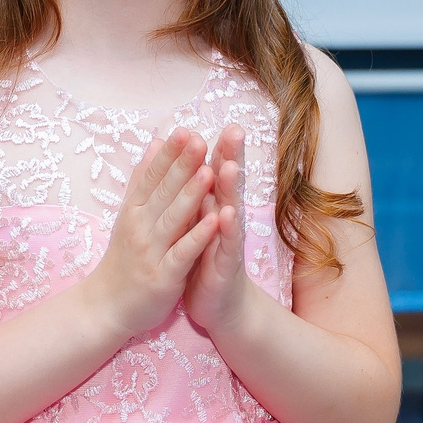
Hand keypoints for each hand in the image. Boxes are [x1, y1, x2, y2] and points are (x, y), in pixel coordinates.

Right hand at [83, 128, 217, 341]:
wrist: (107, 306)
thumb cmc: (123, 259)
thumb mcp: (129, 215)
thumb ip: (144, 179)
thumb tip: (155, 143)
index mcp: (134, 211)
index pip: (152, 177)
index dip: (169, 155)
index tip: (185, 130)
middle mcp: (140, 227)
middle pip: (163, 193)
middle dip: (182, 166)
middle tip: (199, 140)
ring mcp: (151, 252)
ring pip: (173, 219)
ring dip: (191, 195)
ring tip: (209, 171)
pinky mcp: (163, 276)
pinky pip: (182, 253)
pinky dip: (197, 237)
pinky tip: (213, 221)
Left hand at [183, 124, 257, 340]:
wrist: (217, 304)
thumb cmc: (204, 259)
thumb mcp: (196, 222)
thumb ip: (194, 193)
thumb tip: (188, 160)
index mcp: (212, 206)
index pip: (214, 169)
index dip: (215, 146)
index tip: (218, 118)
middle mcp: (224, 218)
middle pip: (227, 182)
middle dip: (230, 156)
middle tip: (234, 130)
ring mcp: (227, 240)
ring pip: (230, 208)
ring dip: (229, 188)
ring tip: (229, 166)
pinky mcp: (225, 263)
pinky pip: (226, 244)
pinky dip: (227, 229)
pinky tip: (227, 214)